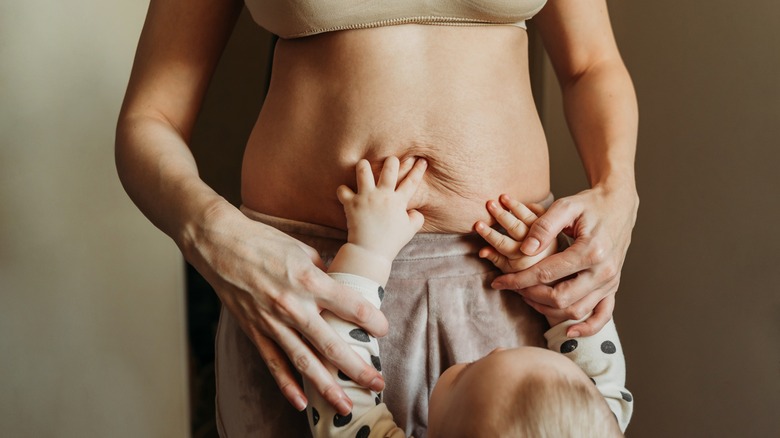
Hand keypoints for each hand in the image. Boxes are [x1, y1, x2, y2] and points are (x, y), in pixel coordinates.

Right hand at [183, 202, 388, 414]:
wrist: (219, 244)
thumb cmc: (264, 241)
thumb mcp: (302, 249)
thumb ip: (324, 273)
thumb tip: (341, 288)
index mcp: (309, 280)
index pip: (350, 306)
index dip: (371, 321)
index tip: (383, 330)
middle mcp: (293, 305)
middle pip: (331, 344)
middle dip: (357, 368)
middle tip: (377, 383)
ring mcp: (272, 322)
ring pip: (304, 362)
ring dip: (327, 386)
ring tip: (345, 405)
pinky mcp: (254, 331)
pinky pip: (273, 363)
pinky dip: (287, 385)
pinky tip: (303, 402)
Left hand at [336, 157, 426, 261]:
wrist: (371, 252)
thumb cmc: (391, 242)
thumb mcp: (410, 231)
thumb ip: (417, 219)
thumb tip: (415, 211)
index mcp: (398, 201)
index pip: (411, 182)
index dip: (418, 170)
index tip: (421, 160)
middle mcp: (383, 195)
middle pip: (390, 168)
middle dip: (391, 161)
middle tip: (390, 160)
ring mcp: (366, 197)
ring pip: (363, 171)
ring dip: (363, 166)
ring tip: (363, 165)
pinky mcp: (351, 203)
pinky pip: (343, 190)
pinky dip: (342, 190)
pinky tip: (345, 192)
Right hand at [475, 194, 557, 272]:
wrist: (555, 274)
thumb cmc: (527, 272)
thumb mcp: (510, 271)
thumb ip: (496, 259)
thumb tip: (482, 251)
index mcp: (524, 261)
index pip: (503, 244)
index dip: (489, 234)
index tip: (478, 224)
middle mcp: (536, 248)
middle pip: (516, 229)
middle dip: (502, 216)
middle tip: (489, 203)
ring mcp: (547, 238)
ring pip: (529, 218)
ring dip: (515, 206)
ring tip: (503, 197)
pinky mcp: (555, 230)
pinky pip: (542, 214)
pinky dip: (531, 207)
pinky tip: (522, 202)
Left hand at [490, 185, 637, 336]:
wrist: (618, 205)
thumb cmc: (589, 204)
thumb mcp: (566, 205)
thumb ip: (544, 226)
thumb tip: (525, 250)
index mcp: (591, 251)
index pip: (547, 274)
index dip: (519, 280)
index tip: (498, 281)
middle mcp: (604, 271)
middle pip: (560, 298)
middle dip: (530, 296)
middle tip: (512, 287)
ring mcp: (610, 282)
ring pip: (576, 311)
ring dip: (548, 310)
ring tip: (527, 297)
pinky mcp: (613, 287)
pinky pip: (602, 316)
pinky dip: (586, 328)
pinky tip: (568, 332)